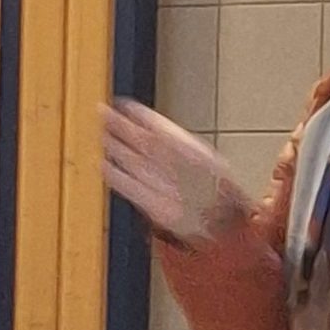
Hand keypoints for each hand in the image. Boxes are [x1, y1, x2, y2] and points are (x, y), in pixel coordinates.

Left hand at [101, 99, 249, 243]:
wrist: (227, 225)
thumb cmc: (217, 191)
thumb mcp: (209, 160)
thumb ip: (182, 144)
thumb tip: (153, 127)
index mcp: (197, 155)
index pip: (163, 129)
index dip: (140, 115)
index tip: (125, 105)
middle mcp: (182, 171)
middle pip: (144, 142)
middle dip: (121, 126)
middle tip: (103, 112)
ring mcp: (169, 190)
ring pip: (135, 163)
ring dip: (114, 146)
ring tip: (102, 133)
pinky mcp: (159, 209)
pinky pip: (131, 189)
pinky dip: (115, 175)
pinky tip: (103, 165)